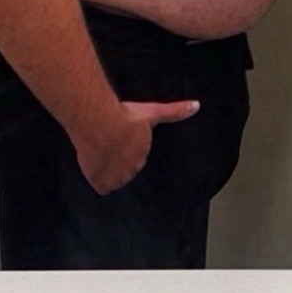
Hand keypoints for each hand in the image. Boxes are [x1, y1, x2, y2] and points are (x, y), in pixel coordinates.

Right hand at [74, 98, 199, 194]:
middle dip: (117, 156)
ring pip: (113, 177)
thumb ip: (175, 111)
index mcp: (144, 154)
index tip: (119, 136)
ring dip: (107, 168)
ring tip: (100, 150)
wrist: (100, 124)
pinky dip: (98, 178)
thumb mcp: (152, 111)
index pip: (136, 154)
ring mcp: (119, 179)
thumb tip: (197, 106)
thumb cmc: (123, 117)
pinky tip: (95, 165)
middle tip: (107, 141)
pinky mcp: (103, 185)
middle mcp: (134, 170)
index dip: (126, 145)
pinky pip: (101, 186)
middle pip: (125, 166)